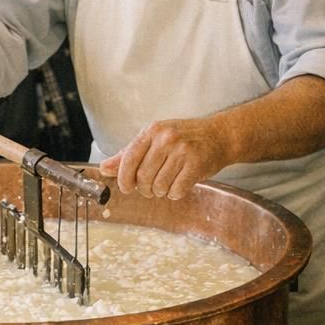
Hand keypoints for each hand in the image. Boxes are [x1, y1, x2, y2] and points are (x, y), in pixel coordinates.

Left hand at [99, 115, 231, 199]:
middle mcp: (166, 138)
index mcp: (153, 130)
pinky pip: (176, 191)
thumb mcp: (155, 139)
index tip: (127, 187)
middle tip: (152, 187)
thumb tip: (104, 168)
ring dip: (161, 191)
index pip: (129, 158)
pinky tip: (181, 184)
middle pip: (143, 177)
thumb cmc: (185, 138)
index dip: (124, 178)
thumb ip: (128, 154)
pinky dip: (176, 193)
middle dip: (145, 189)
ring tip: (168, 182)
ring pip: (159, 186)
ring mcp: (182, 151)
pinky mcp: (196, 165)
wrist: (220, 135)